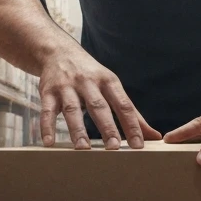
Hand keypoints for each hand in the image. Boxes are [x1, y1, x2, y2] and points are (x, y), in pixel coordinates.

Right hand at [39, 44, 160, 150]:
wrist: (58, 51)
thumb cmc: (91, 76)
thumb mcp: (112, 87)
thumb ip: (131, 113)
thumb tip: (154, 136)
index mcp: (108, 81)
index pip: (123, 105)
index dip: (132, 125)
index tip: (139, 145)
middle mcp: (88, 82)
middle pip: (99, 106)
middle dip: (107, 127)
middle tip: (114, 148)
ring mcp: (66, 87)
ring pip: (72, 109)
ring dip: (77, 129)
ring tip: (83, 149)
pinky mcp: (48, 92)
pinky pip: (47, 110)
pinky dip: (46, 126)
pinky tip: (48, 143)